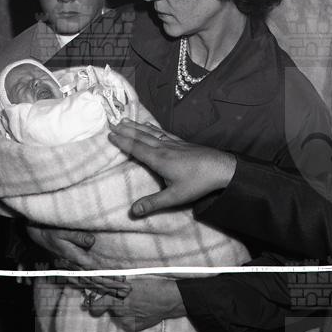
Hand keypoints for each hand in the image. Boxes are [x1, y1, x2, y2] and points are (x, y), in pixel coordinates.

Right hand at [26, 226, 129, 296]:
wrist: (36, 236)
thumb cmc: (51, 232)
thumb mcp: (63, 231)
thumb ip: (77, 236)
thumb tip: (92, 241)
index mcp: (74, 259)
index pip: (95, 272)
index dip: (109, 277)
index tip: (122, 280)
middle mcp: (73, 268)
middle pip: (95, 281)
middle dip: (112, 287)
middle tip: (127, 291)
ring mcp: (70, 271)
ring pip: (90, 284)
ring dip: (105, 289)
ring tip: (119, 293)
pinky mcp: (67, 271)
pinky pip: (82, 283)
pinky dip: (92, 288)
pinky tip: (99, 291)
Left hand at [87, 277, 185, 331]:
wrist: (168, 299)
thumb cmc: (150, 284)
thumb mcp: (130, 280)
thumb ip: (113, 283)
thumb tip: (98, 281)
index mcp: (117, 296)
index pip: (96, 304)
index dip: (92, 302)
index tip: (90, 300)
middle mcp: (120, 310)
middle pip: (105, 309)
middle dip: (108, 303)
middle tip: (118, 298)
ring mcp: (126, 321)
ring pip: (116, 315)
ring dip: (120, 309)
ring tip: (133, 302)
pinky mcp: (133, 327)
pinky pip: (125, 322)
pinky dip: (128, 316)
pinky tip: (138, 310)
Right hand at [108, 119, 236, 216]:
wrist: (222, 168)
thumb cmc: (197, 183)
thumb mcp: (174, 197)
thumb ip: (153, 203)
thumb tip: (132, 211)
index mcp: (158, 160)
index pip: (135, 148)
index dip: (122, 141)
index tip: (109, 135)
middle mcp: (163, 148)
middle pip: (140, 136)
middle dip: (125, 130)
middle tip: (112, 123)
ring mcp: (173, 143)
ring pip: (150, 132)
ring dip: (136, 126)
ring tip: (125, 120)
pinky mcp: (182, 142)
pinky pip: (162, 132)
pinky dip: (152, 127)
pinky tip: (148, 124)